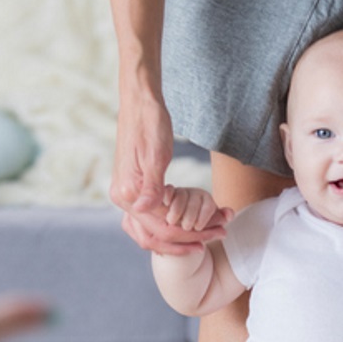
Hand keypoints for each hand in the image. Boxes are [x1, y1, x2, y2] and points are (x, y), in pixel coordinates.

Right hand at [110, 91, 229, 254]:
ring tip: (210, 233)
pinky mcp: (132, 190)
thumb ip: (151, 186)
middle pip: (158, 234)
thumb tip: (144, 209)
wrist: (139, 103)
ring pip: (153, 231)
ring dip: (181, 237)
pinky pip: (150, 219)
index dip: (191, 234)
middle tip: (220, 234)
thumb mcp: (156, 155)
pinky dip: (171, 225)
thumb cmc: (150, 123)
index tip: (217, 232)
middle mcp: (122, 199)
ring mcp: (125, 196)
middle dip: (190, 238)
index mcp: (127, 193)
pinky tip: (190, 225)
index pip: (162, 227)